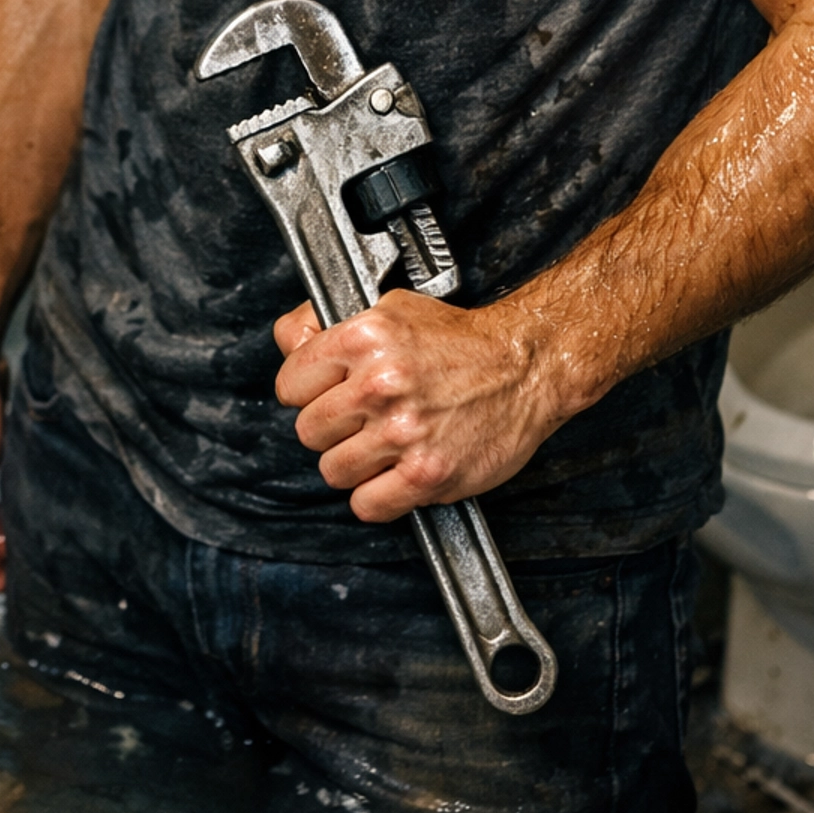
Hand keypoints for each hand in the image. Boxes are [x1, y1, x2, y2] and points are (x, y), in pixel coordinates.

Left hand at [271, 290, 556, 521]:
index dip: (304, 391)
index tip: (322, 394)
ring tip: (381, 446)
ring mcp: (404, 431)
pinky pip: (368, 505)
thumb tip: (288, 341)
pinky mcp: (427, 474)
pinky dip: (377, 497)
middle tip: (359, 420)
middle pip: (308, 431)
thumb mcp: (389, 307)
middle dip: (330, 429)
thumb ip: (328, 323)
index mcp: (365, 338)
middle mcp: (380, 384)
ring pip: (333, 471)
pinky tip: (395, 474)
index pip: (290, 384)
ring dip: (353, 465)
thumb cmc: (459, 340)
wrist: (525, 367)